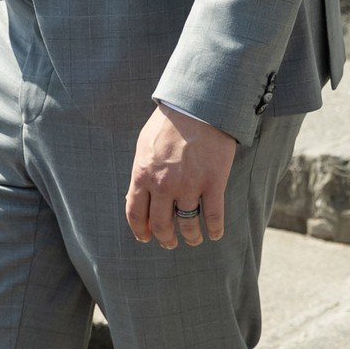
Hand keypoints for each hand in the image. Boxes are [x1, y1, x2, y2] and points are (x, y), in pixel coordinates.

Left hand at [126, 103, 238, 248]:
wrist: (199, 105)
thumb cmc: (169, 123)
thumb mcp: (144, 146)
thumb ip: (140, 173)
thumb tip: (134, 198)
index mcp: (143, 174)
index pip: (136, 213)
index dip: (140, 230)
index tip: (146, 238)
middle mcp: (163, 185)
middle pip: (162, 224)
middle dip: (165, 239)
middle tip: (170, 243)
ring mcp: (189, 185)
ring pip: (188, 224)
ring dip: (190, 237)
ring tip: (193, 239)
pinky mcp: (213, 182)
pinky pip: (213, 216)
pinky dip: (214, 230)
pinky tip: (214, 234)